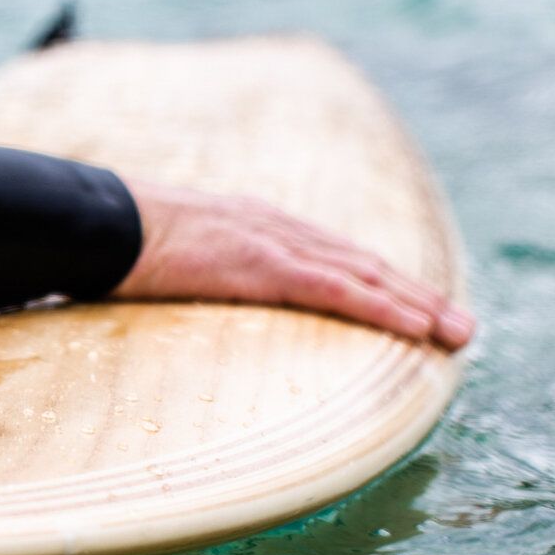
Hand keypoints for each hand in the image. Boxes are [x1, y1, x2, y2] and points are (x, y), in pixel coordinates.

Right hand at [111, 179, 474, 349]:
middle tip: (460, 327)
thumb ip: (177, 272)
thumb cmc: (108, 243)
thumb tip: (166, 299)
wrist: (94, 221)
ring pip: (364, 276)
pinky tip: (418, 327)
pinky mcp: (265, 265)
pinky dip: (384, 309)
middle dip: (414, 295)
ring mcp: (271, 242)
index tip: (409, 305)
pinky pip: (338, 291)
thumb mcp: (154, 257)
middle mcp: (273, 226)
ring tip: (457, 334)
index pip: (327, 255)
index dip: (375, 281)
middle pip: (360, 264)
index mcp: (249, 226)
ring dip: (417, 306)